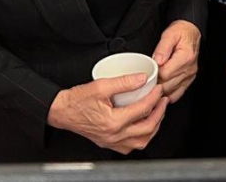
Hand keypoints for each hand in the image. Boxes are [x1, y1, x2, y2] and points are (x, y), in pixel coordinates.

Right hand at [47, 74, 168, 153]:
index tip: (158, 89)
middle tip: (163, 101)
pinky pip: (131, 146)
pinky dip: (141, 137)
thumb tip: (142, 79)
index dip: (154, 97)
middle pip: (147, 129)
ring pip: (141, 142)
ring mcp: (112, 142)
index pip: (142, 110)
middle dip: (159, 113)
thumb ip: (123, 82)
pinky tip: (143, 127)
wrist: (62, 111)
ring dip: (153, 128)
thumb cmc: (76, 100)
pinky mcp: (109, 143)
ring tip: (157, 114)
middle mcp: (114, 135)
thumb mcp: (100, 85)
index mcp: (113, 122)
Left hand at [152, 20, 200, 102]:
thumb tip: (157, 60)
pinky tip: (160, 91)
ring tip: (151, 84)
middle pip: (168, 85)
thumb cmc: (181, 32)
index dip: (154, 73)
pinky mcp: (188, 80)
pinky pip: (178, 93)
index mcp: (185, 57)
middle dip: (155, 83)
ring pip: (172, 91)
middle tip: (146, 78)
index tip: (148, 70)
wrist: (191, 33)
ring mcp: (189, 76)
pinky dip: (168, 94)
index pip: (165, 74)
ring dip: (160, 90)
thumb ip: (163, 47)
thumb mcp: (170, 34)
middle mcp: (189, 69)